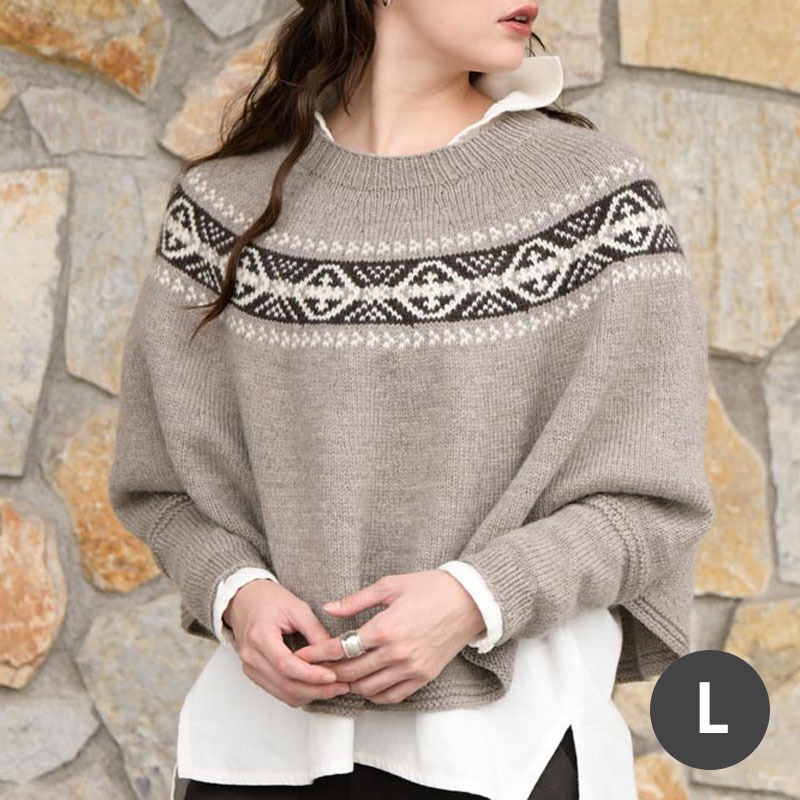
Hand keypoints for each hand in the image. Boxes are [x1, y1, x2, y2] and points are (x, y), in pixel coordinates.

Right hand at [224, 579, 350, 706]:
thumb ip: (315, 630)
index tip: (332, 675)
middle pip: (285, 684)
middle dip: (316, 689)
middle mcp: (251, 656)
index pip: (286, 664)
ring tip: (334, 687)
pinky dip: (299, 692)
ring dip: (310, 694)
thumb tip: (335, 652)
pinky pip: (279, 692)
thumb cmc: (268, 599)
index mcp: (260, 636)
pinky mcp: (254, 674)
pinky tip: (316, 686)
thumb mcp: (297, 607)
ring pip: (283, 693)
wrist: (245, 600)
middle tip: (341, 686)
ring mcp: (250, 668)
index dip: (311, 674)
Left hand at [293, 571, 485, 704]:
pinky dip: (374, 694)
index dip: (318, 653)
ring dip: (349, 684)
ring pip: (368, 688)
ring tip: (337, 675)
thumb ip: (357, 601)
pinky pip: (391, 696)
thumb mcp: (390, 585)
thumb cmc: (430, 587)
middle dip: (327, 671)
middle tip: (313, 668)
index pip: (342, 648)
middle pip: (351, 672)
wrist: (469, 601)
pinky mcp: (424, 676)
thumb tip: (329, 609)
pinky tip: (364, 684)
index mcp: (386, 627)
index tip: (302, 655)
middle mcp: (397, 653)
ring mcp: (411, 668)